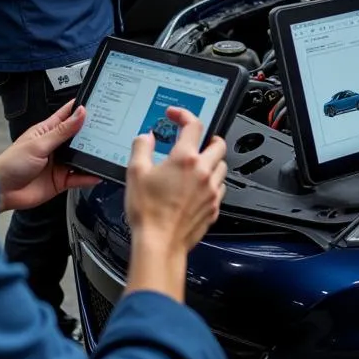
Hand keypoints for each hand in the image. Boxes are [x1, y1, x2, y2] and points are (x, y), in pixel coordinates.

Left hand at [0, 101, 99, 212]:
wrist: (1, 192)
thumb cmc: (12, 163)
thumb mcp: (39, 144)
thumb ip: (62, 131)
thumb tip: (81, 112)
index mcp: (47, 131)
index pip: (66, 115)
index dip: (80, 108)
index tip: (98, 102)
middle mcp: (55, 146)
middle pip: (78, 137)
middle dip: (92, 133)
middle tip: (111, 128)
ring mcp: (59, 164)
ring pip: (80, 157)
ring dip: (91, 155)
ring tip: (108, 151)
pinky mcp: (61, 181)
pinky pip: (78, 177)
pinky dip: (88, 177)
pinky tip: (98, 174)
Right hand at [125, 108, 226, 252]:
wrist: (159, 244)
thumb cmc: (148, 212)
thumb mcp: (135, 173)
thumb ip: (141, 148)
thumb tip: (145, 137)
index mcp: (185, 159)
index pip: (193, 125)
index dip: (184, 114)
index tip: (176, 115)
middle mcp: (203, 172)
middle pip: (218, 144)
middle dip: (208, 138)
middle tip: (198, 140)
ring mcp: (211, 191)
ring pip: (222, 166)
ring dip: (213, 161)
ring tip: (199, 164)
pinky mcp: (213, 208)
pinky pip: (220, 188)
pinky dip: (213, 182)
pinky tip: (200, 187)